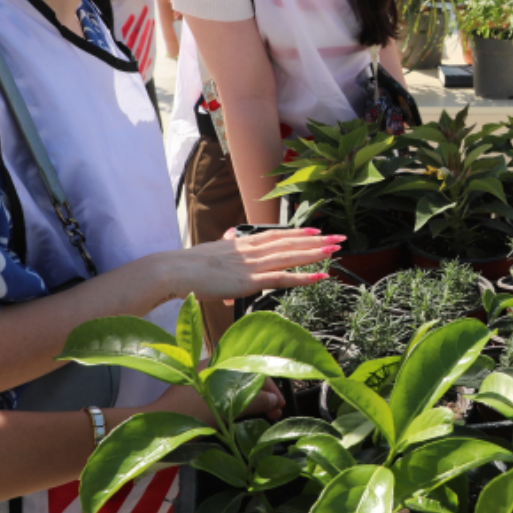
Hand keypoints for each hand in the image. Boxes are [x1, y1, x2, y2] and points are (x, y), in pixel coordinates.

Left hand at [145, 378, 284, 424]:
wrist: (156, 425)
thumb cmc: (191, 413)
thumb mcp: (226, 408)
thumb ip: (254, 401)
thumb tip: (275, 401)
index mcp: (219, 363)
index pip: (254, 369)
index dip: (271, 388)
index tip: (280, 406)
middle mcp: (212, 367)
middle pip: (247, 377)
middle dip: (264, 395)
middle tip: (275, 414)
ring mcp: (204, 381)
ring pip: (237, 387)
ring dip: (253, 400)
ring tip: (264, 416)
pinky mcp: (198, 395)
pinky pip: (226, 395)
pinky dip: (239, 403)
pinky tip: (245, 416)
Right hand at [159, 228, 341, 307]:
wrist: (174, 271)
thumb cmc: (188, 266)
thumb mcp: (212, 250)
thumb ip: (225, 244)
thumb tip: (230, 235)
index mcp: (242, 244)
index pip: (276, 236)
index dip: (298, 233)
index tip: (316, 231)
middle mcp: (251, 251)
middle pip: (290, 243)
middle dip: (316, 241)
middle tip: (339, 238)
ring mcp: (252, 265)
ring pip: (290, 257)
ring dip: (315, 254)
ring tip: (336, 250)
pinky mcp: (249, 281)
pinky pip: (282, 278)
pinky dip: (303, 277)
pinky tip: (320, 275)